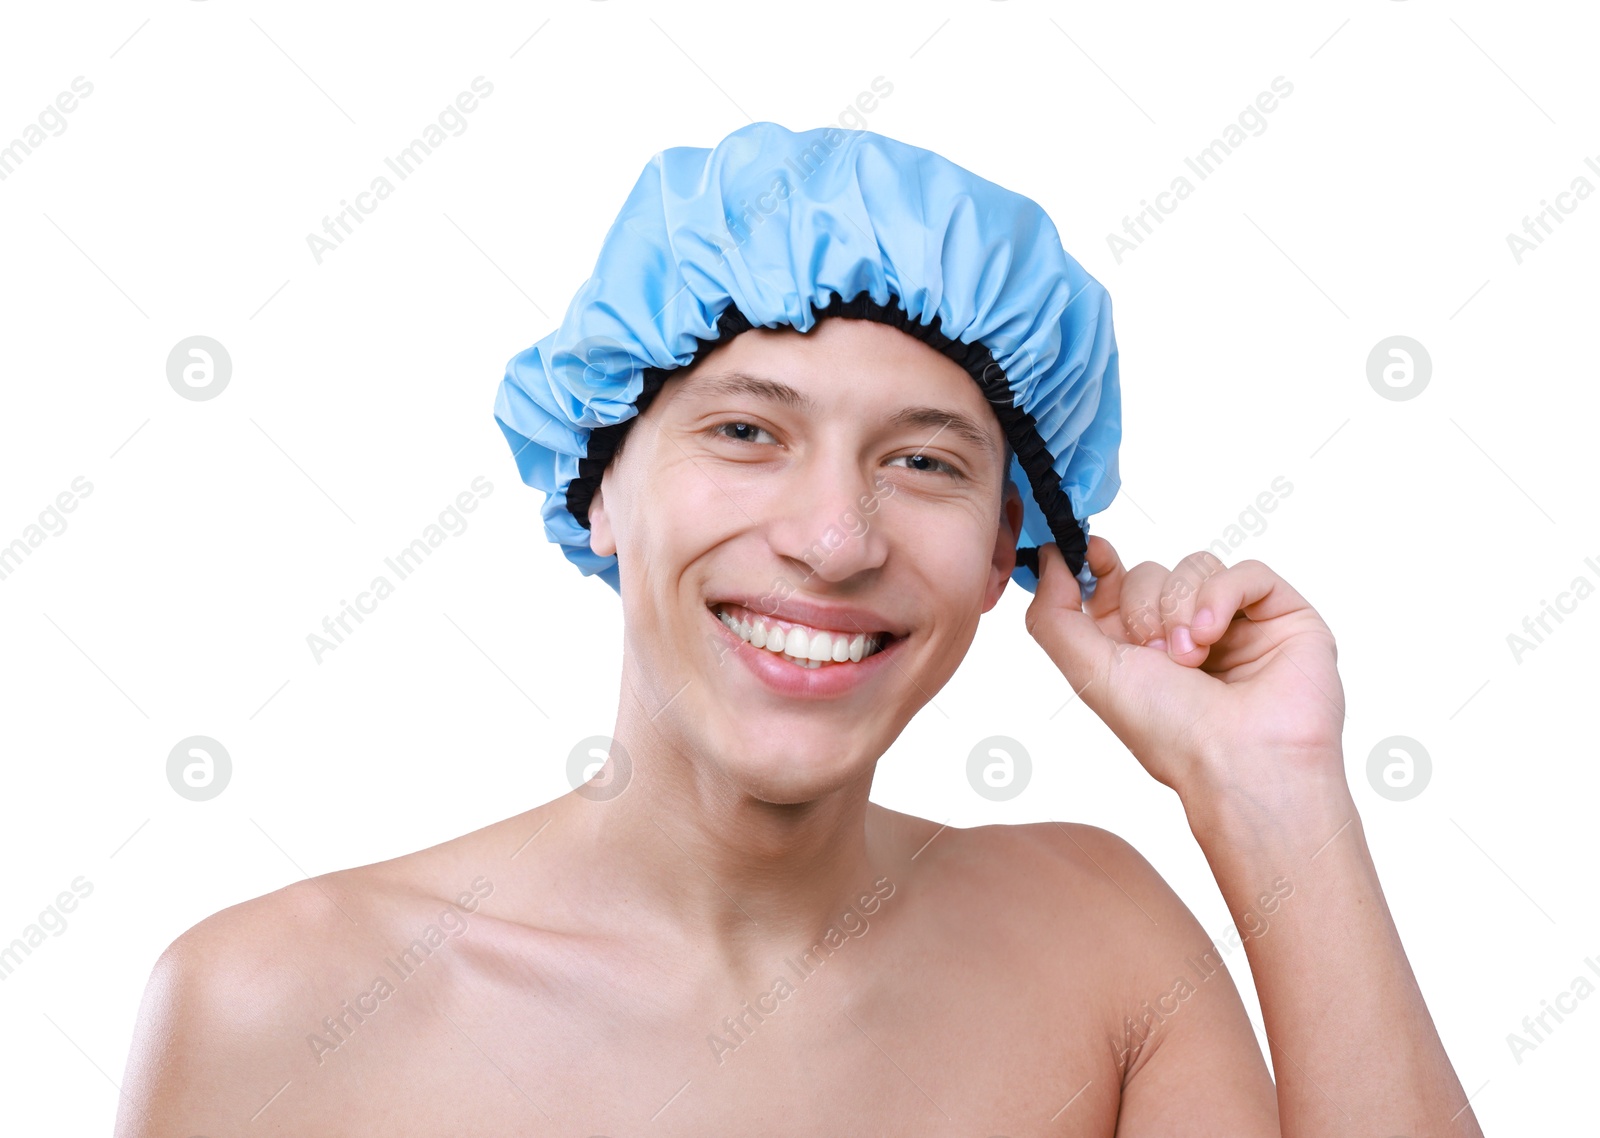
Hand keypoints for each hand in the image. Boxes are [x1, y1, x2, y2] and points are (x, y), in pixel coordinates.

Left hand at [1024, 537, 1346, 807]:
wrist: (1243, 763)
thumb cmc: (1171, 733)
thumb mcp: (1089, 673)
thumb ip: (1053, 616)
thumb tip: (1046, 558)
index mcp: (1136, 650)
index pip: (1112, 583)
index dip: (1098, 564)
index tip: (1092, 552)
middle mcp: (1183, 634)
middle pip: (1149, 571)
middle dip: (1142, 607)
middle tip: (1156, 653)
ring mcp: (1234, 623)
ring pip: (1194, 565)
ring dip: (1180, 607)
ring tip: (1191, 657)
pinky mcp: (1281, 614)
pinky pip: (1246, 572)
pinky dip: (1222, 595)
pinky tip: (1213, 634)